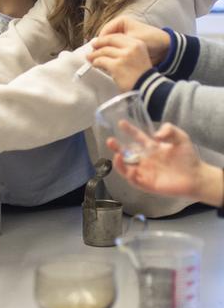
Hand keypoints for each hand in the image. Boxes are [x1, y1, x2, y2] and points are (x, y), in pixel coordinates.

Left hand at [87, 34, 152, 90]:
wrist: (148, 89)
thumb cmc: (141, 75)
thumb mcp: (138, 56)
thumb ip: (125, 49)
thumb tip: (106, 46)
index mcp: (137, 44)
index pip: (117, 36)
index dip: (105, 38)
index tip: (99, 41)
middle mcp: (131, 48)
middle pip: (109, 41)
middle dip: (98, 44)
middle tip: (92, 48)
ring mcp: (124, 57)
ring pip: (103, 51)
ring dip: (94, 55)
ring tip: (91, 58)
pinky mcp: (116, 66)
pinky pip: (100, 61)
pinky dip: (96, 63)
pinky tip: (95, 65)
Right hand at [98, 17, 170, 64]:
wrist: (165, 48)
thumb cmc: (151, 40)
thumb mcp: (133, 40)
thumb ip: (116, 43)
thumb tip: (100, 47)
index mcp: (120, 21)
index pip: (104, 32)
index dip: (100, 42)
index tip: (96, 51)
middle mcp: (119, 28)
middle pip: (104, 38)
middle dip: (101, 48)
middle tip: (96, 57)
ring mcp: (121, 37)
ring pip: (108, 45)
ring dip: (106, 52)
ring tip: (102, 60)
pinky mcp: (124, 45)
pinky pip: (114, 49)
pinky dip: (112, 55)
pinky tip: (111, 61)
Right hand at [107, 122, 223, 206]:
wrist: (197, 177)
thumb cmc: (188, 158)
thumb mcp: (180, 138)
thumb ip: (169, 130)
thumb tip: (155, 135)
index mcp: (151, 148)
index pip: (136, 137)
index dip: (129, 130)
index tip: (121, 123)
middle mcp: (145, 159)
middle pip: (126, 153)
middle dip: (116, 147)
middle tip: (110, 140)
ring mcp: (145, 172)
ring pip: (126, 167)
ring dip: (119, 162)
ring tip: (116, 155)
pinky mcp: (147, 184)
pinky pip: (134, 180)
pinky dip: (129, 175)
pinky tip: (130, 169)